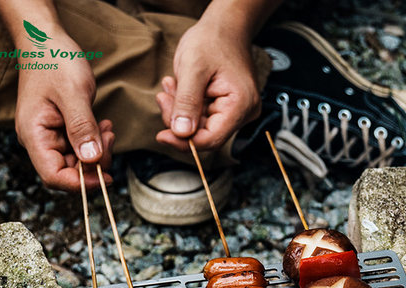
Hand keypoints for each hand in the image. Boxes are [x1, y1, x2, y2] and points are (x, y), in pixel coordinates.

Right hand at [15, 32, 113, 190]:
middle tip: (110, 138)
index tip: (105, 177)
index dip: (80, 184)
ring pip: (79, 163)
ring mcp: (51, 138)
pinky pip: (82, 148)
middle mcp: (40, 141)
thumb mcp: (73, 93)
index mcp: (34, 135)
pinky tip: (104, 126)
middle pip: (69, 173)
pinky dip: (97, 142)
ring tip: (108, 129)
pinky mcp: (63, 132)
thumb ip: (81, 127)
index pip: (54, 176)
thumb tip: (91, 160)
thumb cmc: (54, 60)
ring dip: (99, 151)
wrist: (46, 41)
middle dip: (95, 164)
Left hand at [155, 19, 260, 151]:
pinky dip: (186, 107)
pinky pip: (203, 118)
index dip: (184, 142)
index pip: (211, 139)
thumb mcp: (193, 68)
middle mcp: (243, 113)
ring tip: (171, 86)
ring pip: (201, 128)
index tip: (162, 135)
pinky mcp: (228, 109)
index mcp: (240, 105)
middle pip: (205, 135)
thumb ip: (187, 102)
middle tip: (164, 97)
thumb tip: (181, 133)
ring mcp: (237, 113)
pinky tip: (179, 88)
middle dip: (179, 122)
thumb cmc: (213, 41)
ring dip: (180, 111)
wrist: (224, 27)